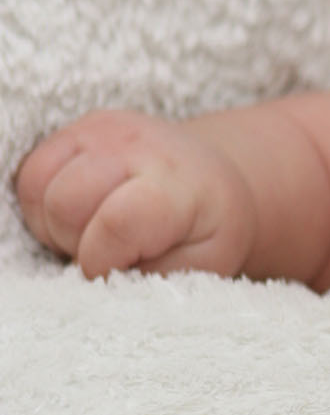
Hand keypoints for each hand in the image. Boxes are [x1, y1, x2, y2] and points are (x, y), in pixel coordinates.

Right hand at [13, 110, 255, 279]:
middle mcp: (140, 145)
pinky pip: (31, 174)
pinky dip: (45, 204)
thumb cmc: (207, 227)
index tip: (120, 269)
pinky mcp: (79, 129)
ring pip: (38, 188)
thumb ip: (155, 278)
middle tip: (111, 247)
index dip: (102, 260)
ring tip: (99, 227)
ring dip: (57, 224)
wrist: (212, 179)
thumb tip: (106, 286)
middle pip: (65, 204)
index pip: (118, 221)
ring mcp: (106, 130)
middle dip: (76, 241)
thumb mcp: (205, 263)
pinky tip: (83, 210)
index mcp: (178, 183)